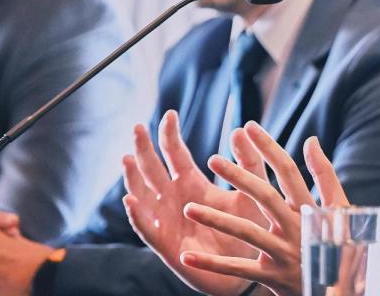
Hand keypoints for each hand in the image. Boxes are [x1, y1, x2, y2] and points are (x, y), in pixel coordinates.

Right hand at [122, 109, 268, 295]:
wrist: (252, 266)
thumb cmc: (250, 226)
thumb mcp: (252, 190)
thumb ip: (249, 162)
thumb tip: (241, 128)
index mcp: (193, 184)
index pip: (176, 154)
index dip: (170, 135)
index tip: (170, 113)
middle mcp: (175, 200)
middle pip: (153, 170)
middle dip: (144, 149)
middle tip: (138, 128)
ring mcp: (167, 221)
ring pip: (143, 196)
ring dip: (133, 179)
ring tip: (127, 159)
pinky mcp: (167, 245)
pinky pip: (147, 229)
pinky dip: (138, 216)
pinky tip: (131, 202)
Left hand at [178, 122, 349, 295]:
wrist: (345, 288)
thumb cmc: (340, 243)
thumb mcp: (340, 209)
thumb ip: (324, 175)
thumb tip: (311, 140)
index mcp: (310, 208)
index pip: (288, 172)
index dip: (268, 147)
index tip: (248, 127)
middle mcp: (297, 228)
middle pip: (266, 197)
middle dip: (239, 176)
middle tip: (213, 159)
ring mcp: (284, 253)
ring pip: (248, 233)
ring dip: (217, 219)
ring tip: (188, 208)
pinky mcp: (273, 277)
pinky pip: (239, 270)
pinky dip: (213, 265)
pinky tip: (187, 257)